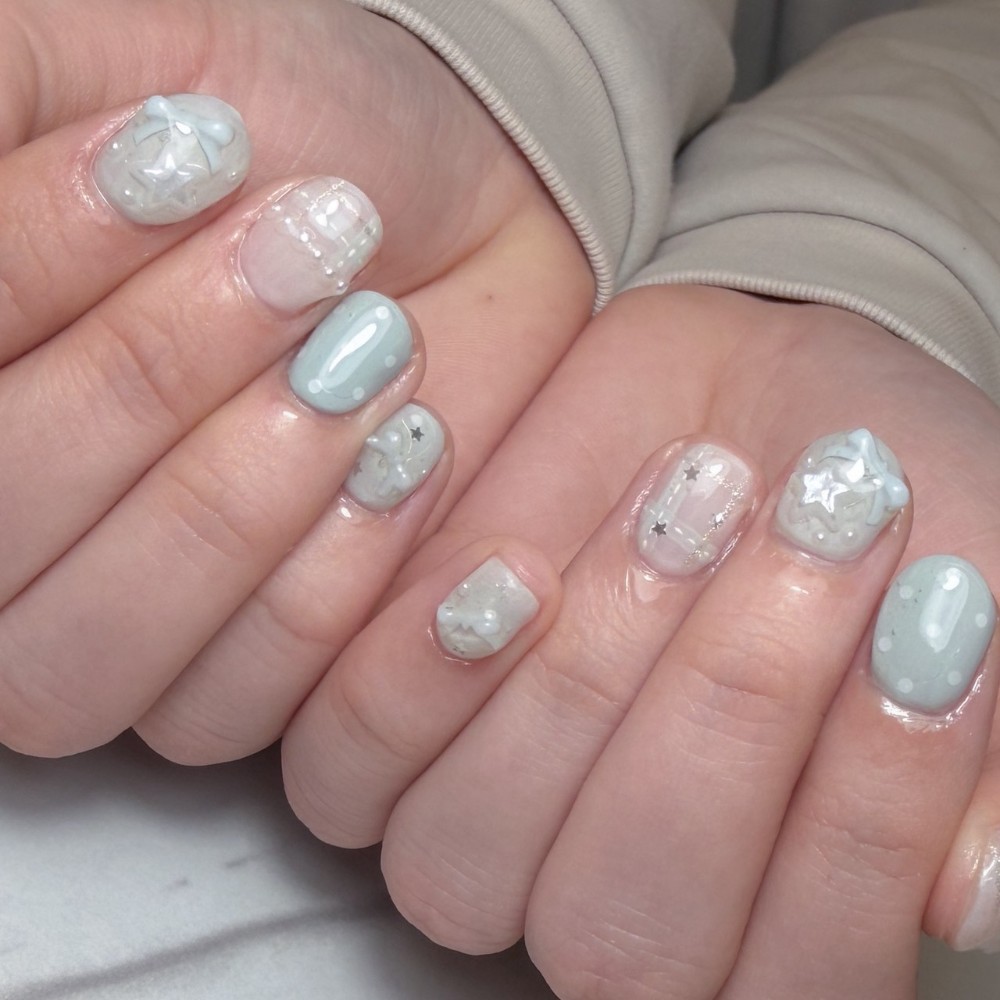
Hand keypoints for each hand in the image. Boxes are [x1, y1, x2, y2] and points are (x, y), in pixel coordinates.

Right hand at [0, 0, 592, 758]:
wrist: (440, 208)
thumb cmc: (269, 126)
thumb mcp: (93, 54)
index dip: (35, 273)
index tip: (185, 156)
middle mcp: (2, 538)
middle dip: (154, 383)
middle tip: (302, 254)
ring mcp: (110, 627)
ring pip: (90, 658)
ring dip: (242, 492)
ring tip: (374, 346)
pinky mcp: (239, 673)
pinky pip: (234, 702)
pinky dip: (333, 575)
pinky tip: (409, 449)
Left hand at [282, 284, 999, 997]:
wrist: (751, 399)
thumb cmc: (880, 502)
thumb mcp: (975, 588)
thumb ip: (978, 759)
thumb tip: (972, 895)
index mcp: (764, 919)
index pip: (798, 977)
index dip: (858, 817)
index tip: (933, 621)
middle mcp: (610, 895)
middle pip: (615, 934)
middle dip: (722, 717)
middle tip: (814, 527)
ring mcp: (480, 813)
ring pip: (460, 858)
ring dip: (576, 680)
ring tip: (683, 503)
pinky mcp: (386, 720)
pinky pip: (339, 759)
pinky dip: (413, 665)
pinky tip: (506, 556)